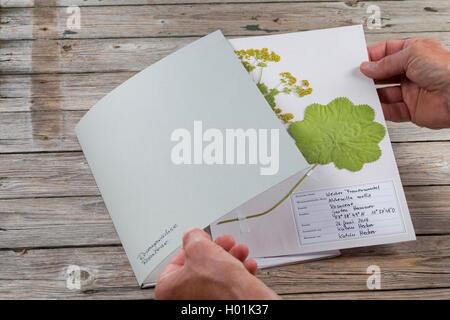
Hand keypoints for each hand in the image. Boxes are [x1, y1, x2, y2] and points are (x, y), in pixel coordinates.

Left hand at [155, 228, 279, 299]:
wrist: (245, 300)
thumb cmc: (218, 283)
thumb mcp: (199, 246)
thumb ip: (192, 236)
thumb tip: (193, 236)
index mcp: (169, 290)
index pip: (175, 263)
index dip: (191, 248)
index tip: (201, 241)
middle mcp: (184, 300)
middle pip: (199, 268)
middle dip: (216, 251)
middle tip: (224, 243)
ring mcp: (203, 304)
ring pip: (216, 276)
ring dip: (231, 259)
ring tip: (239, 251)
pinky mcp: (222, 304)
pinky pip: (228, 287)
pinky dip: (238, 274)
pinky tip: (246, 265)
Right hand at [360, 38, 449, 128]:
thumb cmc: (446, 69)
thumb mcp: (412, 55)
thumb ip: (386, 62)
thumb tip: (367, 67)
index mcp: (413, 54)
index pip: (387, 52)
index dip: (372, 56)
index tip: (358, 61)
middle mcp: (411, 72)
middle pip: (383, 74)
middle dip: (369, 76)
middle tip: (355, 78)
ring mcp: (410, 92)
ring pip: (384, 93)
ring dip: (372, 94)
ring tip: (361, 94)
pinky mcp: (411, 110)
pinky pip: (391, 111)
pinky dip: (380, 110)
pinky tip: (372, 107)